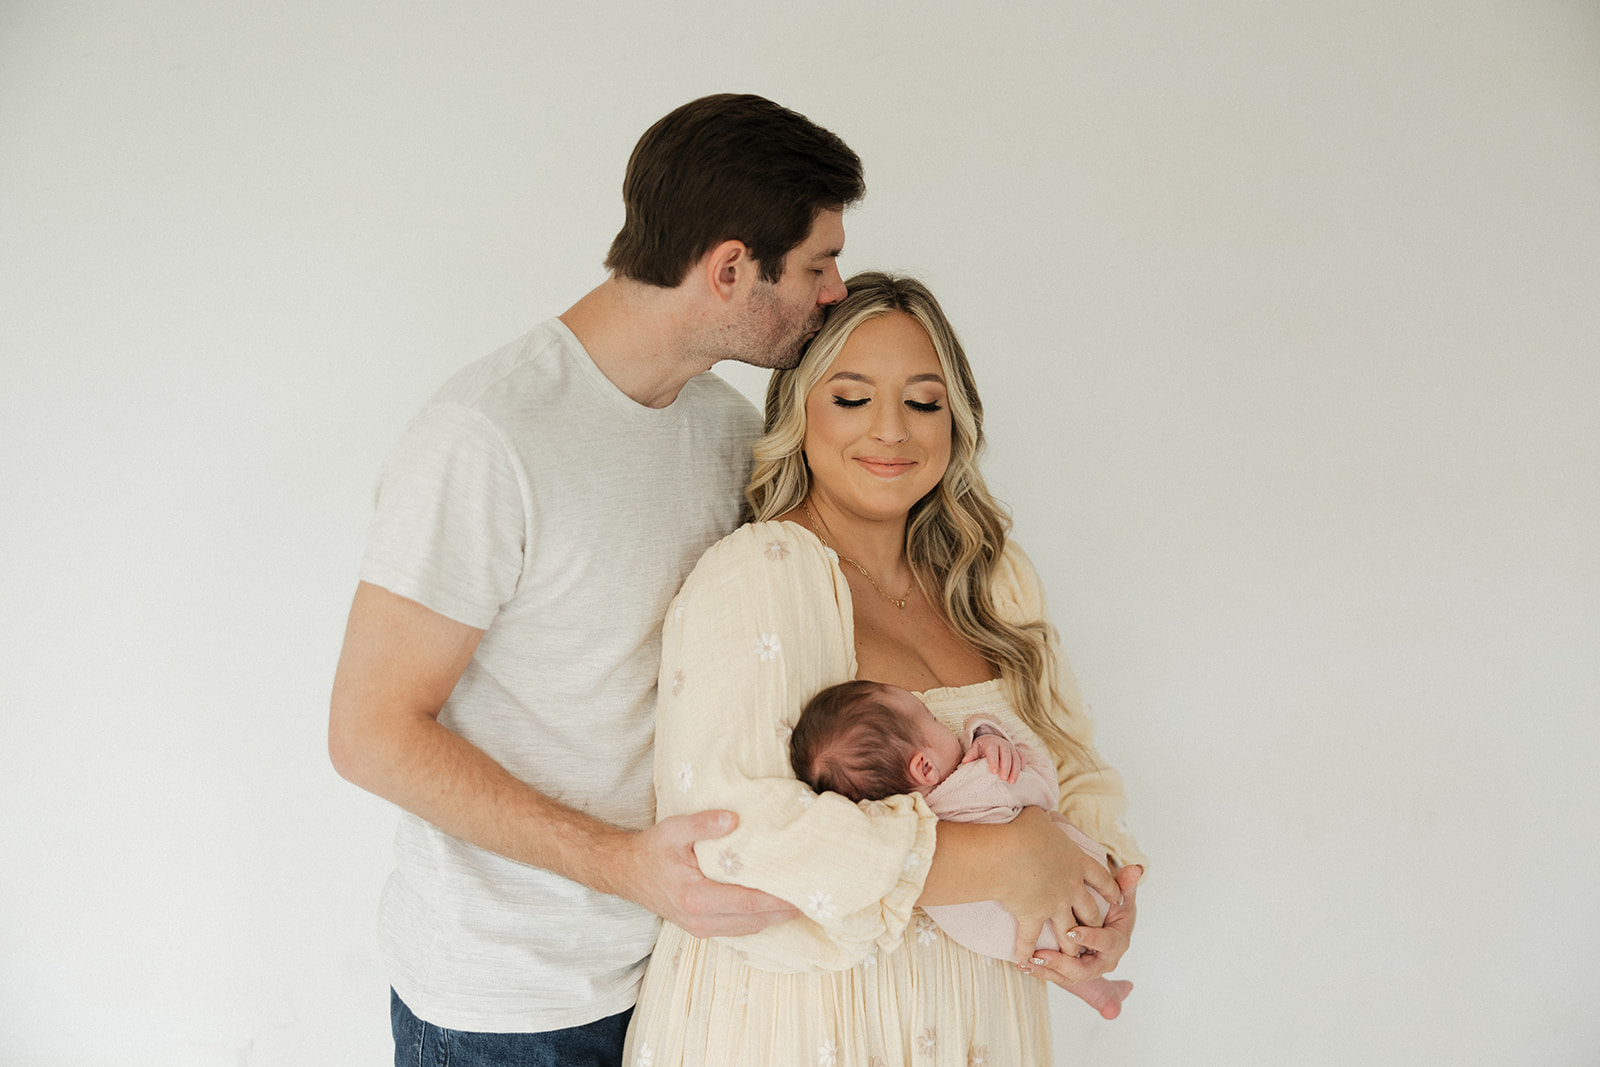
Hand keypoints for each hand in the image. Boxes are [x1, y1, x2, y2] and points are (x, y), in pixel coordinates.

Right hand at [627, 810, 800, 938]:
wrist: (626, 873)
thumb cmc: (651, 850)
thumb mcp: (673, 830)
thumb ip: (703, 824)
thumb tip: (733, 818)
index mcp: (696, 898)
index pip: (749, 902)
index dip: (779, 899)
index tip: (804, 890)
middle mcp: (701, 920)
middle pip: (755, 920)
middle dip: (786, 911)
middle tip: (815, 897)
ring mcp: (701, 928)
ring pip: (749, 928)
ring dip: (776, 918)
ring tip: (803, 901)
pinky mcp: (702, 929)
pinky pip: (739, 929)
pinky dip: (760, 919)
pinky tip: (777, 908)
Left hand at [963, 733, 1019, 782]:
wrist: (991, 740)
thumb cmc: (982, 747)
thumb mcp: (975, 748)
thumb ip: (971, 754)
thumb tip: (965, 762)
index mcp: (991, 742)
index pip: (993, 751)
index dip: (994, 761)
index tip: (993, 772)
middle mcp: (1003, 743)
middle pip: (1006, 755)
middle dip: (1006, 767)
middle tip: (1003, 779)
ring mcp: (1011, 747)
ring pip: (1016, 758)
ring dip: (1015, 770)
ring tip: (1011, 782)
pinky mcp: (1017, 751)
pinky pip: (1022, 758)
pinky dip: (1022, 766)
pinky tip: (1020, 775)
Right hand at [998, 807, 1123, 963]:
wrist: (1009, 852)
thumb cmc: (1023, 830)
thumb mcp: (1038, 818)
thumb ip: (1044, 820)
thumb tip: (1037, 812)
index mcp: (1078, 862)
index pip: (1101, 878)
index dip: (1111, 889)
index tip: (1118, 899)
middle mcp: (1071, 886)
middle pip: (1091, 909)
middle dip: (1094, 921)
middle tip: (1095, 928)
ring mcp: (1054, 905)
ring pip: (1070, 931)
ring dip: (1070, 944)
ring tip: (1071, 955)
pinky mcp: (1033, 916)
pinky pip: (1029, 938)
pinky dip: (1024, 950)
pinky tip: (1022, 961)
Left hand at [1020, 864, 1142, 987]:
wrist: (1104, 924)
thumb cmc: (1112, 907)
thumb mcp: (1120, 896)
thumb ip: (1125, 884)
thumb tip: (1136, 869)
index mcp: (1117, 943)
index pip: (1106, 943)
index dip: (1090, 938)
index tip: (1072, 931)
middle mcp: (1103, 961)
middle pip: (1084, 969)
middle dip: (1062, 963)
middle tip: (1041, 953)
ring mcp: (1087, 969)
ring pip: (1067, 977)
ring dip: (1047, 971)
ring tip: (1027, 962)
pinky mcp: (1072, 972)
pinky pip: (1056, 977)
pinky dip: (1041, 972)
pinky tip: (1023, 965)